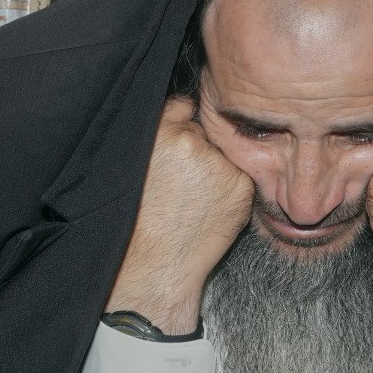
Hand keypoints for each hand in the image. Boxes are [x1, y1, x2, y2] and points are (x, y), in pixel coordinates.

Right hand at [106, 95, 253, 333]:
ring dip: (215, 170)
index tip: (180, 140)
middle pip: (203, 131)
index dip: (181, 123)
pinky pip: (239, 177)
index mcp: (156, 132)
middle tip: (181, 183)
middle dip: (197, 149)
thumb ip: (157, 141)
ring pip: (223, 155)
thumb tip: (182, 115)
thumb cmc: (138, 223)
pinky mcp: (239, 183)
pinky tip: (208, 210)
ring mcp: (218, 162)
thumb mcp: (133, 169)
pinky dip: (230, 191)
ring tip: (192, 201)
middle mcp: (189, 140)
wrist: (156, 266)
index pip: (181, 106)